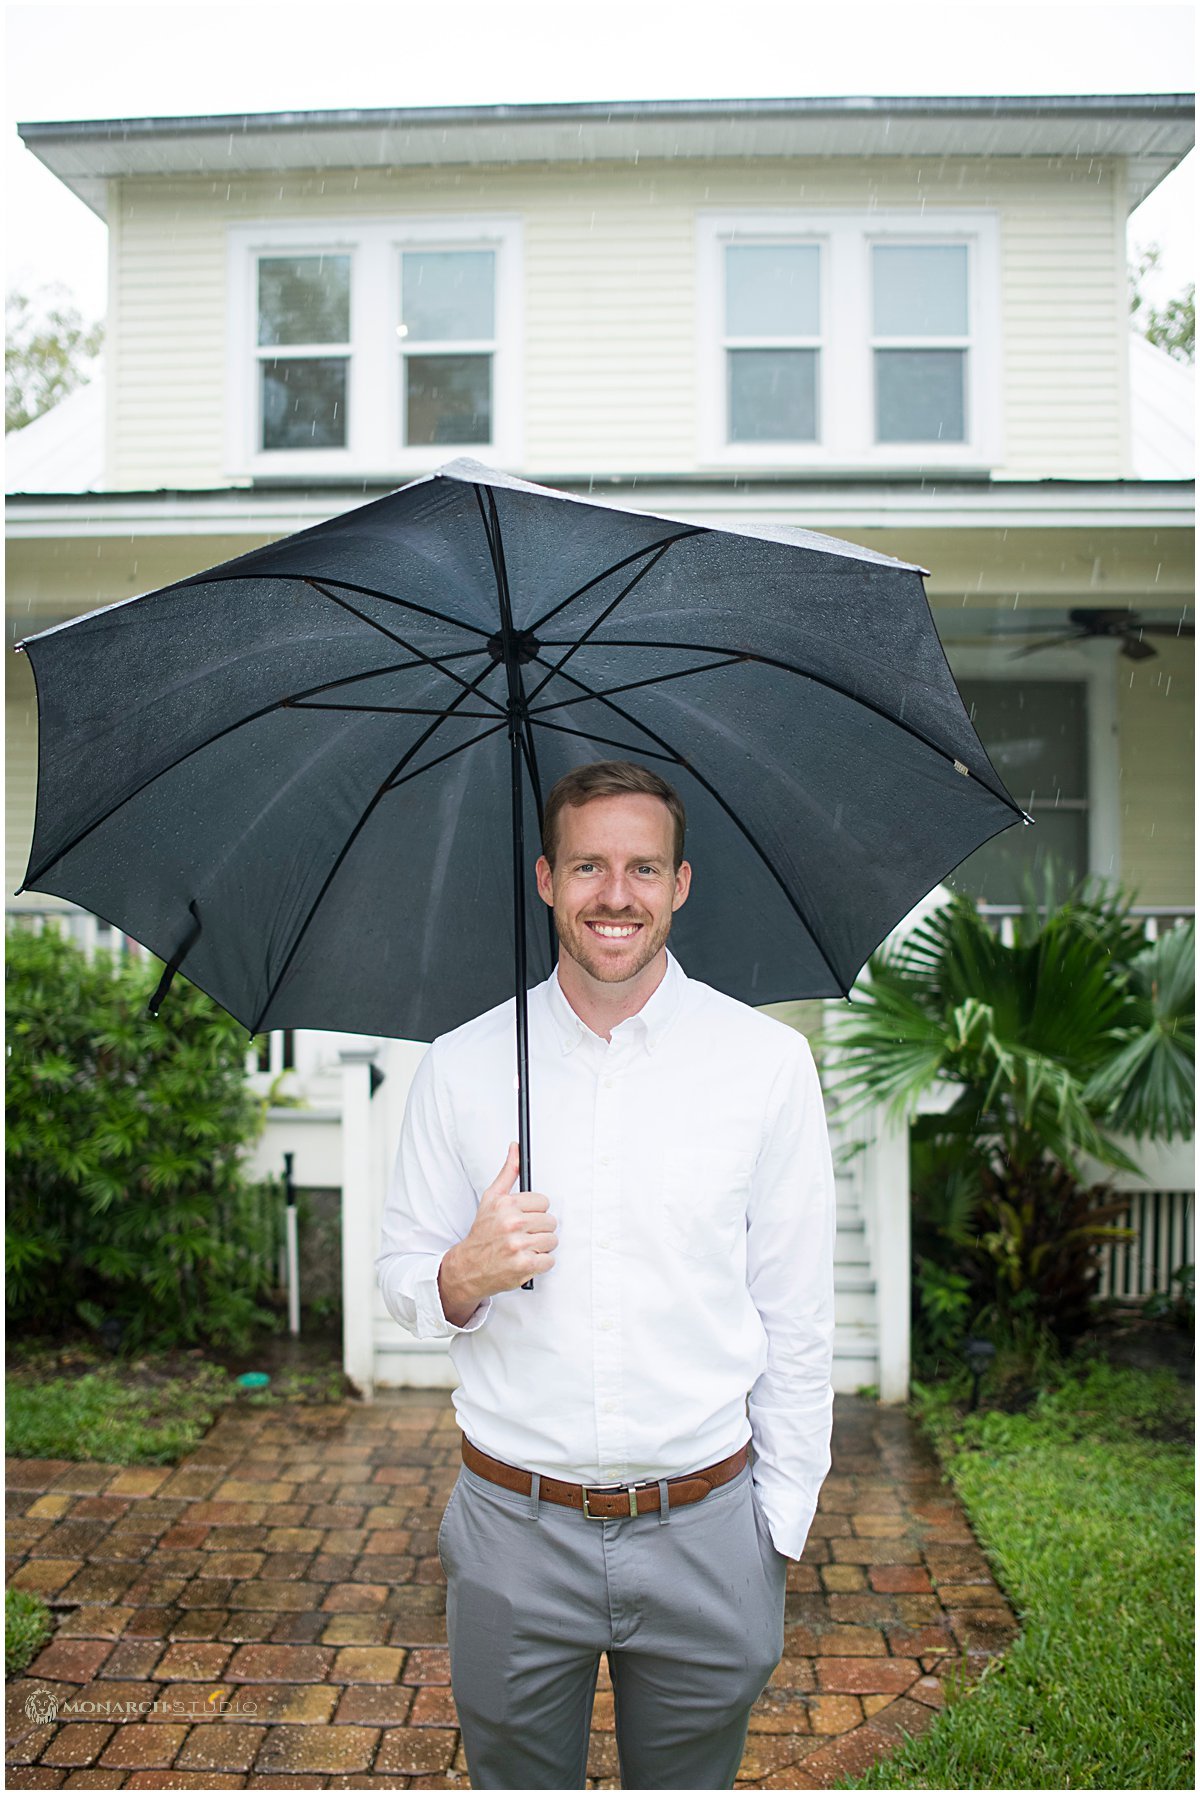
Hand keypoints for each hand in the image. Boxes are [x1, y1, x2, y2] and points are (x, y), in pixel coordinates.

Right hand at [438, 1143, 557, 1323]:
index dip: (535, 1212)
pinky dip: (540, 1263)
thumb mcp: (491, 1198)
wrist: (469, 1267)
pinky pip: (549, 1260)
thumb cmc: (482, 1233)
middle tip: (523, 1235)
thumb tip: (515, 1148)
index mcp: (506, 1205)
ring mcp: (519, 1245)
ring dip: (541, 1247)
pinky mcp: (525, 1265)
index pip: (544, 1202)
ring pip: (552, 1240)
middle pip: (550, 1222)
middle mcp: (512, 1223)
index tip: (524, 1219)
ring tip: (524, 1248)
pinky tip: (525, 1260)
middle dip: (539, 1230)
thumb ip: (508, 1172)